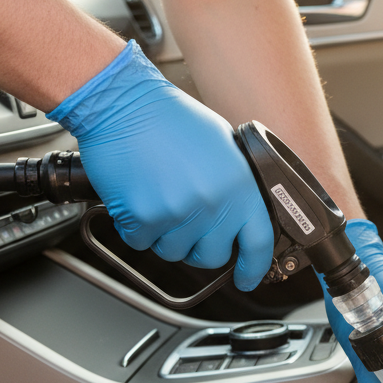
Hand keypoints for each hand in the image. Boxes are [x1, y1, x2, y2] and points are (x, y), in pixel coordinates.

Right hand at [47, 40, 272, 290]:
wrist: (123, 103)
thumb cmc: (170, 119)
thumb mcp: (224, 149)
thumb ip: (236, 187)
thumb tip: (240, 218)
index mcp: (241, 186)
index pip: (259, 242)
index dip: (255, 268)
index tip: (248, 279)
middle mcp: (215, 203)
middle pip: (212, 256)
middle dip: (199, 248)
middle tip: (186, 226)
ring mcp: (180, 212)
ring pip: (174, 251)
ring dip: (164, 235)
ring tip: (159, 199)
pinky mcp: (145, 217)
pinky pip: (141, 241)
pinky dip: (135, 226)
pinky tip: (138, 197)